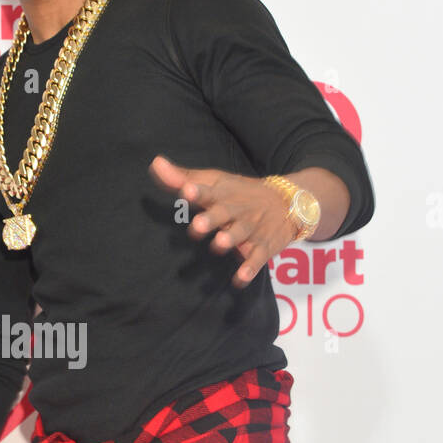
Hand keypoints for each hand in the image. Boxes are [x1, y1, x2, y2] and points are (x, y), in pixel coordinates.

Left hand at [149, 157, 299, 286]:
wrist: (287, 201)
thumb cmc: (239, 193)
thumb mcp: (214, 182)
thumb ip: (182, 178)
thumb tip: (155, 163)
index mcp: (223, 194)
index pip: (209, 190)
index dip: (197, 191)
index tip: (185, 191)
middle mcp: (237, 210)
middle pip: (224, 213)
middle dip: (211, 219)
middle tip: (197, 226)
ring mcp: (251, 228)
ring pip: (241, 233)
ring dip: (230, 239)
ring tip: (219, 243)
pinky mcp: (264, 246)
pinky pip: (258, 258)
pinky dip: (250, 268)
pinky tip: (239, 279)